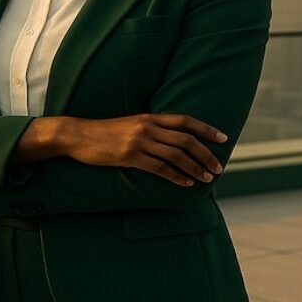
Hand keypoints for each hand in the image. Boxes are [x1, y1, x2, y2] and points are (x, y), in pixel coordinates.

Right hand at [66, 113, 226, 186]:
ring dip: (195, 168)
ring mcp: (138, 142)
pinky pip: (160, 168)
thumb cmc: (103, 132)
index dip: (205, 129)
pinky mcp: (130, 157)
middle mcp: (147, 127)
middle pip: (185, 140)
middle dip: (206, 154)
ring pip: (176, 156)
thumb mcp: (129, 124)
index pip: (184, 121)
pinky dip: (176, 177)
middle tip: (218, 167)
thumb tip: (170, 142)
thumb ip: (149, 129)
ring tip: (207, 178)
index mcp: (148, 117)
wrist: (78, 135)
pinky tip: (186, 183)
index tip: (222, 138)